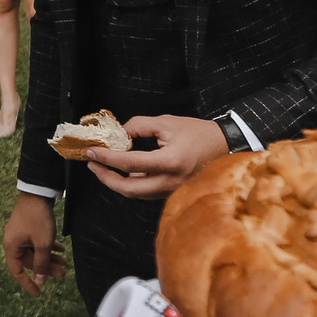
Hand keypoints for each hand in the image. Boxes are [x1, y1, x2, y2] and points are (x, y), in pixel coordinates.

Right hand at [3, 192, 67, 295]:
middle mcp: (13, 242)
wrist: (37, 193)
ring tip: (65, 262)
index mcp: (11, 248)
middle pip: (29, 261)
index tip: (39, 292)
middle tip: (63, 273)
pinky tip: (61, 248)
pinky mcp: (27, 227)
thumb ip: (41, 263)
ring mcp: (20, 234)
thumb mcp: (42, 243)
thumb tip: (40, 280)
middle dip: (46, 268)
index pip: (17, 272)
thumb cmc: (38, 219)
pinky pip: (36, 242)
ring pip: (35, 252)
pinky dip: (48, 247)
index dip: (28, 283)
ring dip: (49, 258)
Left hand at [85, 115, 229, 198]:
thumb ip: (140, 125)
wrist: (225, 146)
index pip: (130, 164)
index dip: (107, 158)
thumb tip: (119, 133)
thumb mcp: (167, 123)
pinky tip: (123, 172)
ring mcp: (172, 190)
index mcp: (169, 162)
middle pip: (129, 189)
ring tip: (102, 167)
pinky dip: (131, 184)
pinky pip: (146, 192)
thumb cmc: (199, 133)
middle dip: (106, 178)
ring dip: (117, 183)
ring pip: (136, 194)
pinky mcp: (173, 192)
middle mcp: (170, 181)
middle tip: (92, 164)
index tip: (92, 151)